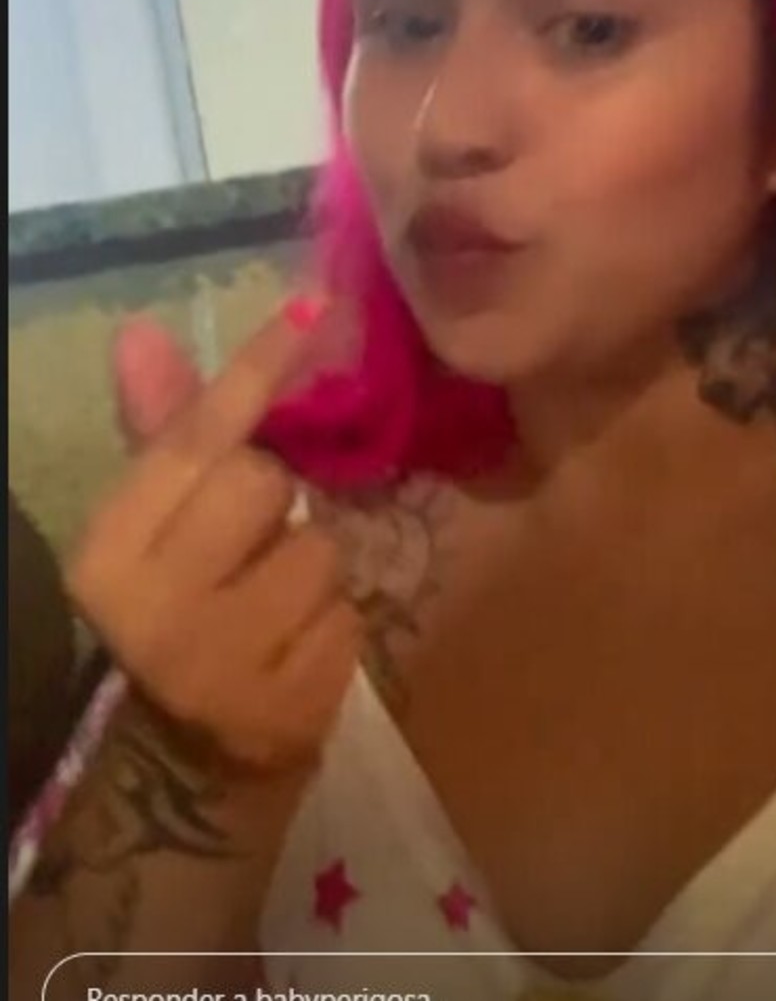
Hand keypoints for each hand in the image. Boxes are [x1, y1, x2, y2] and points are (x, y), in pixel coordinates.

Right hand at [67, 303, 360, 774]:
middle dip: (271, 504)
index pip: (194, 440)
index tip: (313, 309)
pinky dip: (331, 632)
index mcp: (113, 553)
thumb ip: (161, 432)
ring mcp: (231, 664)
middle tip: (245, 546)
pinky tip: (289, 656)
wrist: (172, 778)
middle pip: (267, 485)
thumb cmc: (162, 620)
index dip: (255, 371)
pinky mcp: (294, 709)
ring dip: (309, 572)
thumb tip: (142, 331)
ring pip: (320, 551)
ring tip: (267, 611)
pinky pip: (349, 622)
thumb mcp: (146, 534)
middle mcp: (163, 606)